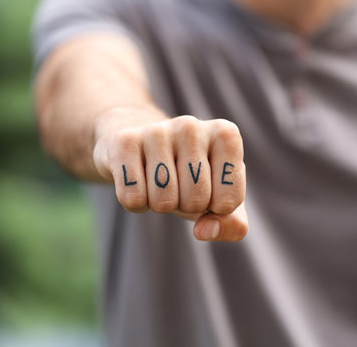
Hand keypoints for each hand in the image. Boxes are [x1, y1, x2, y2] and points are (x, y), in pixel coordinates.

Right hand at [93, 115, 247, 241]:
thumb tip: (204, 231)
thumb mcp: (220, 200)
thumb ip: (232, 224)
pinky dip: (136, 204)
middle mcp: (192, 126)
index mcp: (225, 135)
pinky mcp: (124, 141)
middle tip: (179, 185)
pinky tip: (138, 179)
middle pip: (196, 201)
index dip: (216, 208)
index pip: (228, 202)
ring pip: (163, 201)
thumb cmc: (190, 175)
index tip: (209, 188)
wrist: (141, 146)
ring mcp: (156, 130)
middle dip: (186, 205)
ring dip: (160, 205)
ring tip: (158, 181)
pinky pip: (133, 198)